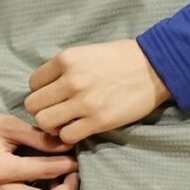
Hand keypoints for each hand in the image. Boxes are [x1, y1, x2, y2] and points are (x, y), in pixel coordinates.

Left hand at [25, 40, 170, 144]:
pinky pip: (67, 135)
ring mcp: (84, 102)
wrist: (156, 67)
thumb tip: (47, 87)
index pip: (33, 83)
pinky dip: (69, 136)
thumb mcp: (87, 53)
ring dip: (52, 125)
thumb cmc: (122, 58)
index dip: (42, 91)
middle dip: (42, 110)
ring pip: (45, 121)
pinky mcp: (99, 120)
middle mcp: (71, 80)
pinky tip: (78, 130)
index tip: (55, 95)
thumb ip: (65, 69)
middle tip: (56, 112)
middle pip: (34, 104)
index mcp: (66, 60)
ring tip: (65, 123)